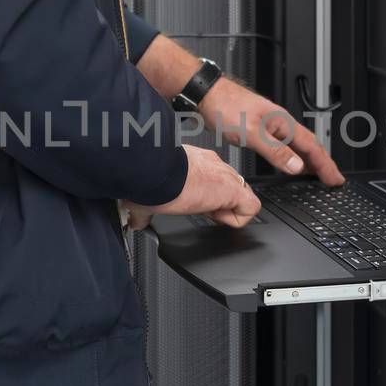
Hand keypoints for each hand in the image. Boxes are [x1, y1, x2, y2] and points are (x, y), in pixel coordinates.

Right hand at [124, 145, 260, 230]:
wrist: (151, 171)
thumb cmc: (147, 179)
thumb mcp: (147, 198)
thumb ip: (144, 211)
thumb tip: (136, 221)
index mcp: (194, 163)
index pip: (212, 182)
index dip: (206, 200)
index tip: (192, 206)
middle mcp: (212, 165)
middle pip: (230, 188)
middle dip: (218, 205)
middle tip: (201, 211)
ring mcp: (224, 176)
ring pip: (241, 196)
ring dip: (227, 211)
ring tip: (208, 214)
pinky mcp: (232, 189)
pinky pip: (249, 208)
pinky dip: (237, 219)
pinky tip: (217, 218)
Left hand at [197, 78, 344, 185]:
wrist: (206, 94)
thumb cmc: (225, 106)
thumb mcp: (252, 134)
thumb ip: (275, 151)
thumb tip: (296, 166)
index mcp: (283, 122)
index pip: (312, 146)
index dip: (326, 165)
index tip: (335, 179)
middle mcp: (280, 123)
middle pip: (309, 145)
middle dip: (323, 163)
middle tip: (332, 178)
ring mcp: (270, 125)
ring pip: (297, 145)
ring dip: (310, 160)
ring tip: (318, 174)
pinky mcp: (259, 129)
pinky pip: (284, 145)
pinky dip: (293, 156)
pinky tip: (289, 162)